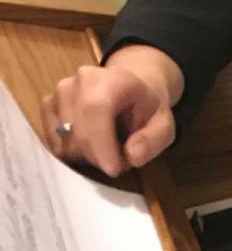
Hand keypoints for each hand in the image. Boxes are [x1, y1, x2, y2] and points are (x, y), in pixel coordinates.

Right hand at [41, 46, 184, 176]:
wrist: (128, 87)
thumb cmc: (146, 107)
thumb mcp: (164, 124)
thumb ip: (153, 140)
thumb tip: (132, 156)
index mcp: (112, 79)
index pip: (95, 111)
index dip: (101, 145)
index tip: (113, 170)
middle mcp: (79, 81)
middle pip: (77, 132)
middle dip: (99, 156)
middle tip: (119, 159)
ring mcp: (59, 92)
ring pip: (63, 141)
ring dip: (85, 156)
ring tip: (106, 147)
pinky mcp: (47, 104)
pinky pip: (53, 141)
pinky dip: (71, 152)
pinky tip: (89, 145)